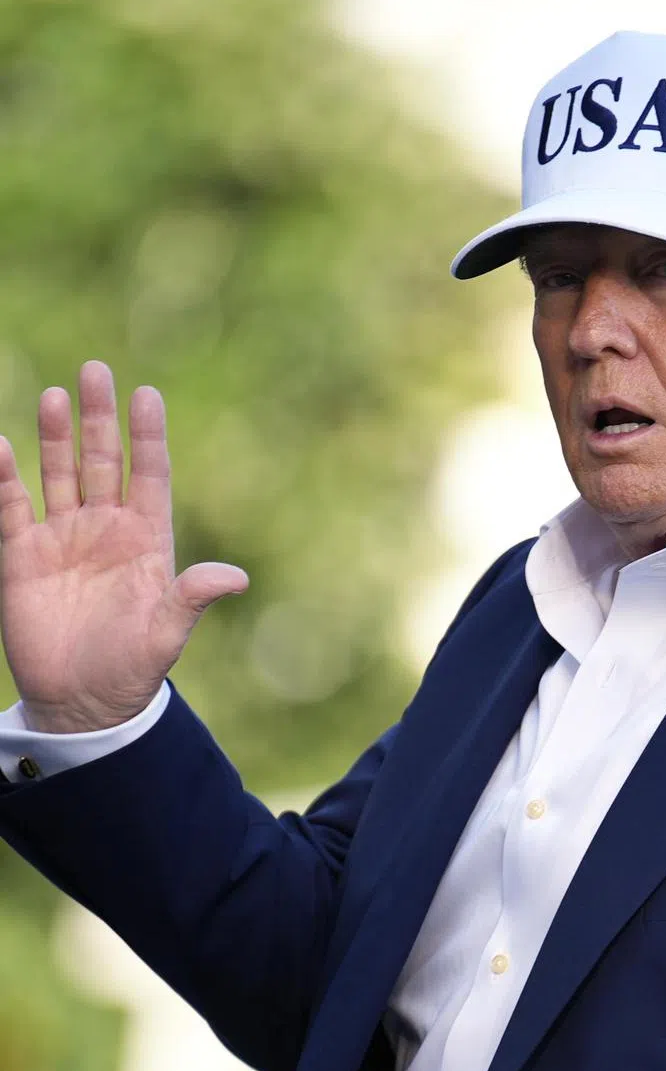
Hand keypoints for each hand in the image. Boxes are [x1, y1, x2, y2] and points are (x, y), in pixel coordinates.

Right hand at [0, 361, 247, 732]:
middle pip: (103, 460)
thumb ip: (193, 598)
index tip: (147, 394)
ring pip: (60, 473)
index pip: (150, 473)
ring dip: (56, 435)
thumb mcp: (168, 633)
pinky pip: (11, 508)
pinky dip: (3, 479)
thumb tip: (237, 577)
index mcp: (147, 538)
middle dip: (100, 417)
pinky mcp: (22, 557)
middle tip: (95, 369)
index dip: (148, 435)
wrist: (84, 700)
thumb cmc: (133, 666)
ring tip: (55, 394)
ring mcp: (63, 538)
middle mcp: (106, 528)